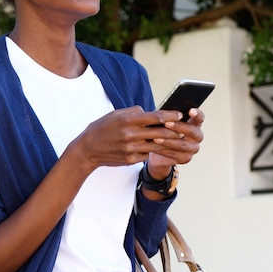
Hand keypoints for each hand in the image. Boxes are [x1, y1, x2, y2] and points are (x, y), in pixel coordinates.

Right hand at [71, 105, 201, 175]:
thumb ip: (133, 112)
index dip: (170, 115)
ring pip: (157, 145)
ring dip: (170, 142)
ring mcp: (131, 148)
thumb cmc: (102, 129)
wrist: (87, 150)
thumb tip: (150, 111)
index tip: (179, 114)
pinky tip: (166, 149)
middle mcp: (130, 134)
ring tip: (179, 139)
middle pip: (160, 132)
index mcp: (127, 120)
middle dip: (174, 129)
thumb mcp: (115, 115)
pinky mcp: (131, 159)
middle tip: (184, 127)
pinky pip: (148, 154)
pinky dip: (157, 151)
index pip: (154, 117)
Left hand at [146, 107, 204, 178]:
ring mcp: (193, 149)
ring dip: (168, 141)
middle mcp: (197, 137)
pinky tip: (155, 146)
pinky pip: (174, 154)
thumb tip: (163, 114)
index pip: (200, 118)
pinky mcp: (185, 158)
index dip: (197, 114)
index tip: (191, 110)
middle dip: (178, 127)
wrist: (159, 151)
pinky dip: (163, 150)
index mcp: (195, 124)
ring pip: (182, 145)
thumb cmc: (164, 132)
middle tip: (166, 123)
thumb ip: (169, 118)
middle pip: (192, 131)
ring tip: (156, 138)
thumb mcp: (167, 123)